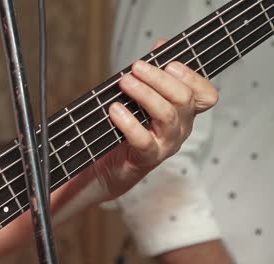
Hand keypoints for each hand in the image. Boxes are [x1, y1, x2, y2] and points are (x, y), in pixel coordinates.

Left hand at [82, 41, 218, 201]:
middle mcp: (180, 128)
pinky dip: (128, 122)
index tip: (170, 63)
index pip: (205, 95)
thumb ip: (152, 74)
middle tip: (135, 68)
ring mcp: (166, 144)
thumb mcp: (140, 99)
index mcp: (183, 112)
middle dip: (159, 79)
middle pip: (184, 98)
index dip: (193, 77)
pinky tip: (114, 110)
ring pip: (168, 115)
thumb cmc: (127, 130)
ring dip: (145, 94)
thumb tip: (161, 44)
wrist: (109, 167)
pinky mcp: (148, 158)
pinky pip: (144, 139)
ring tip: (124, 83)